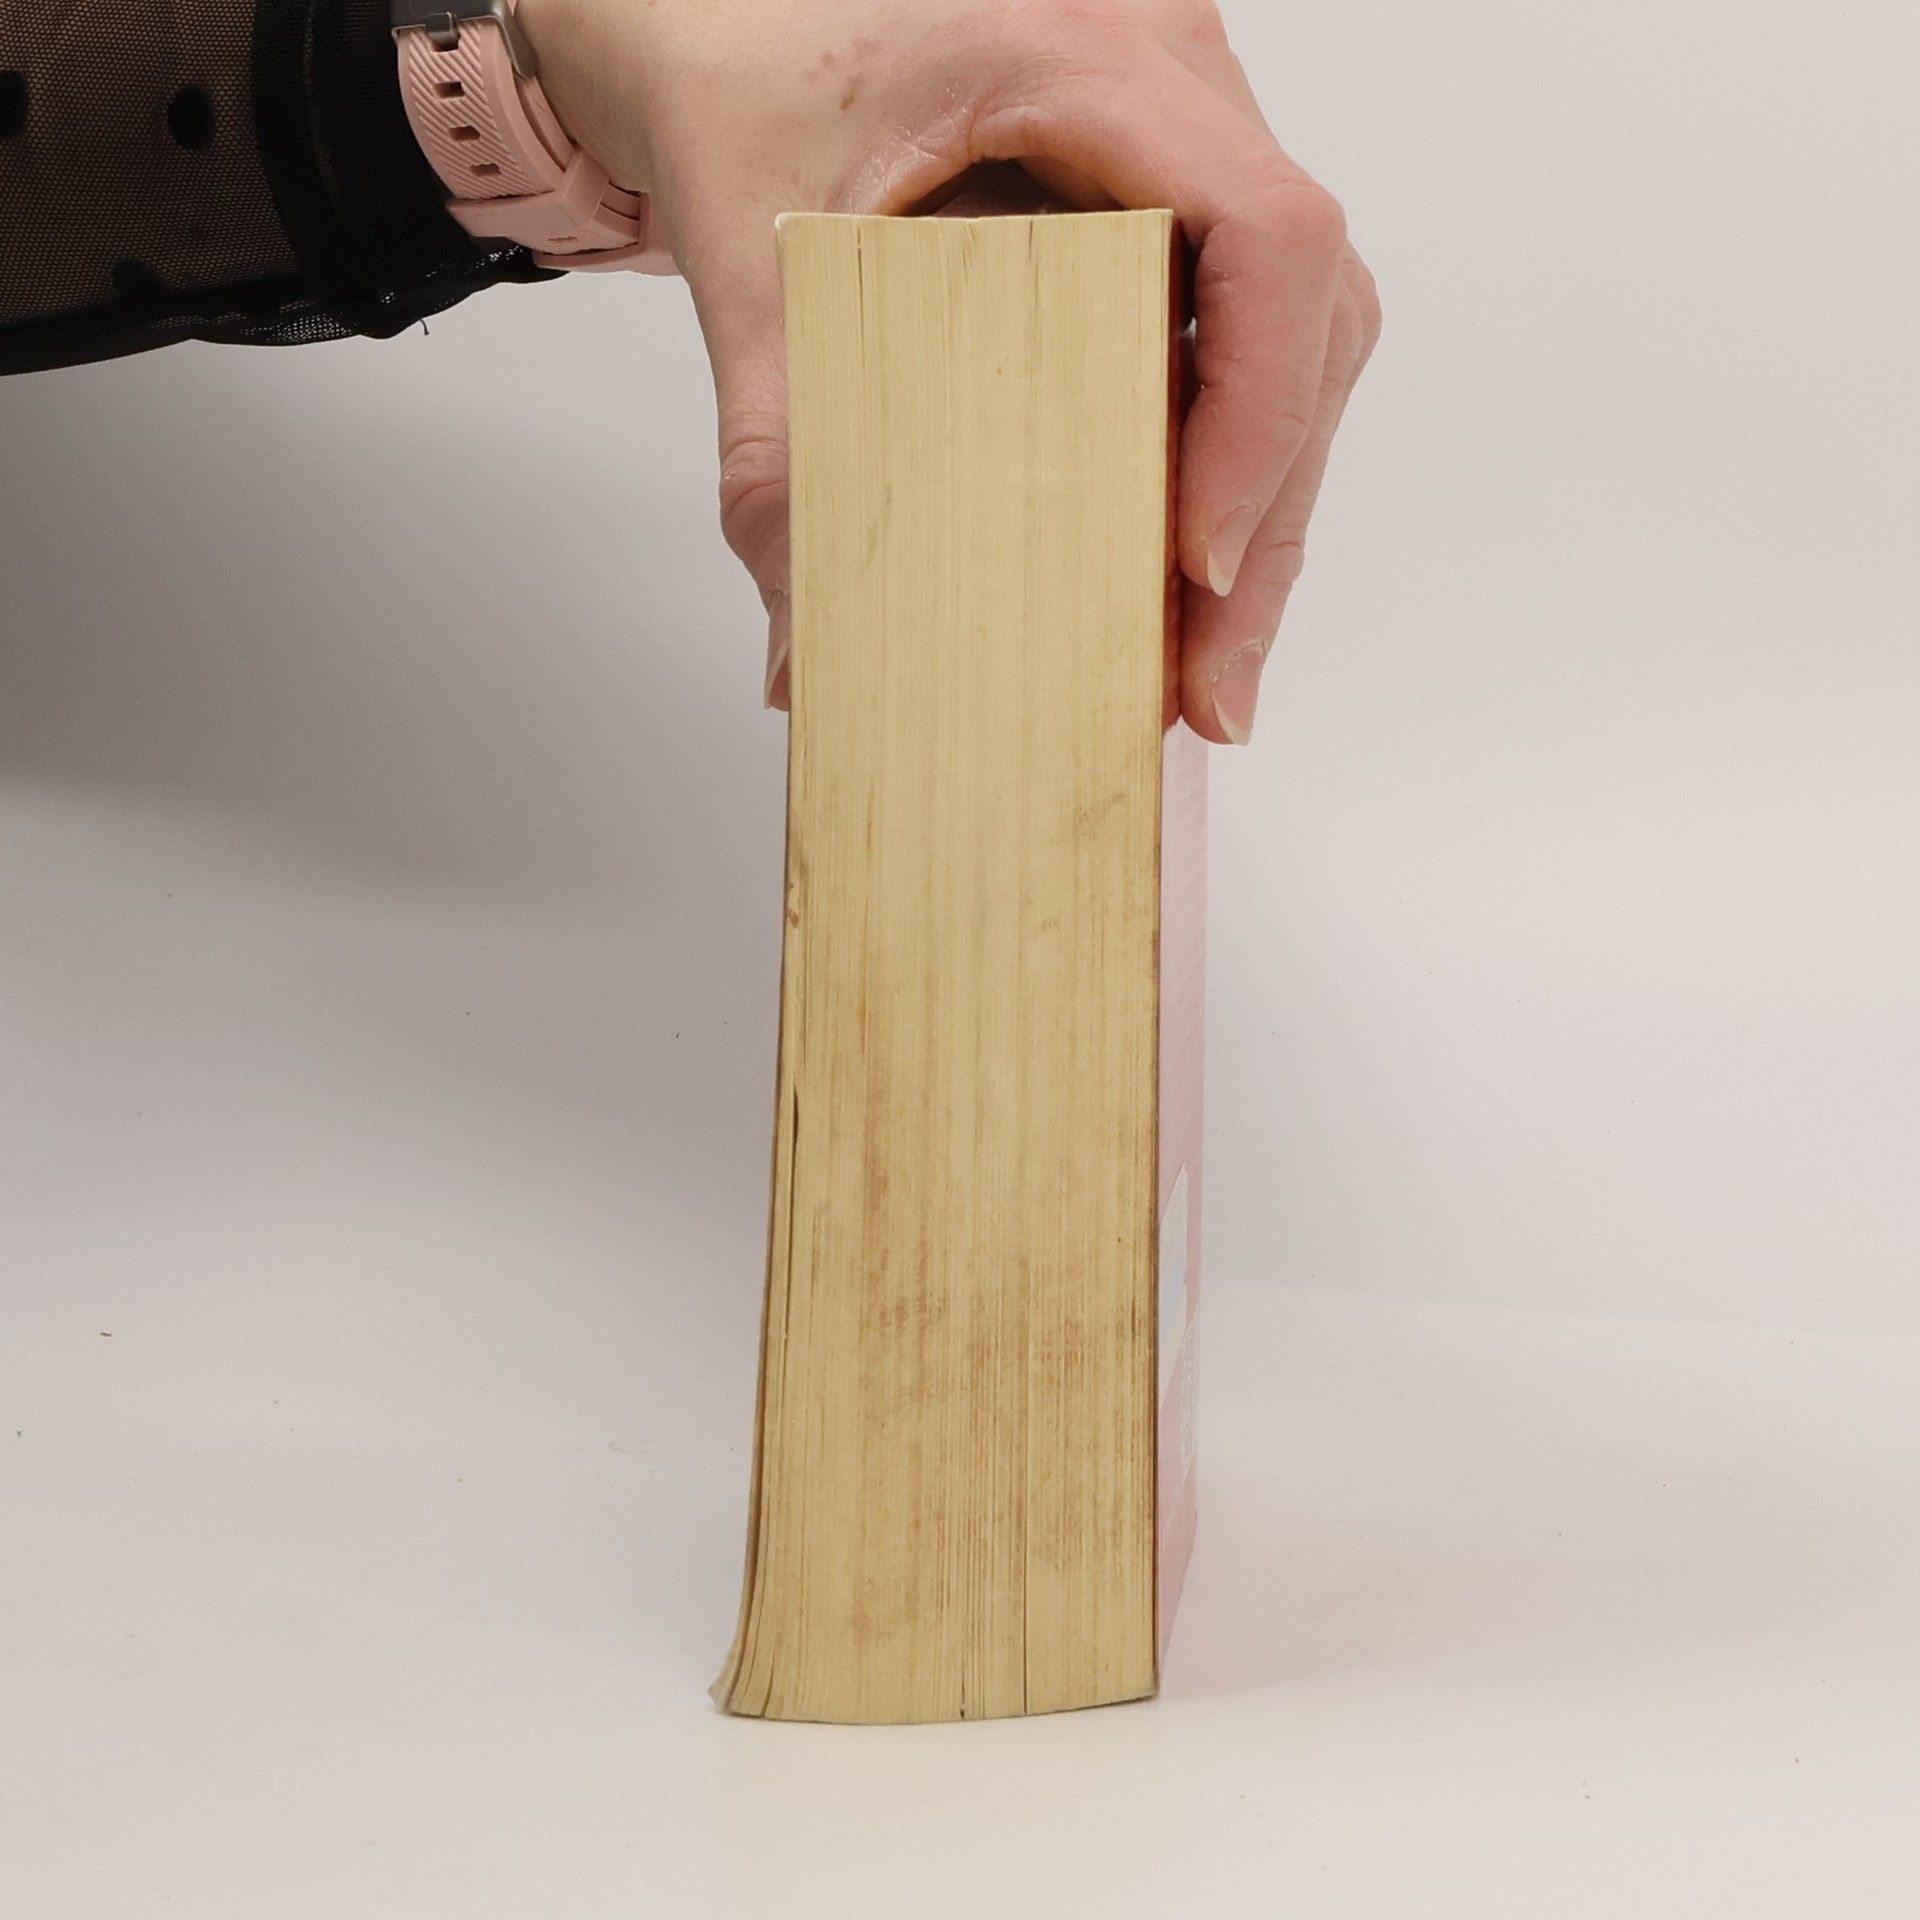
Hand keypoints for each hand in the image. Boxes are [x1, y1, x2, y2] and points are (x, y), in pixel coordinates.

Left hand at [519, 0, 1379, 744]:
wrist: (707, 4)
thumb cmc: (732, 73)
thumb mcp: (748, 264)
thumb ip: (779, 457)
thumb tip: (807, 656)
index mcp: (1082, 49)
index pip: (1268, 234)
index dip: (1260, 417)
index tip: (1194, 566)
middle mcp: (1168, 75)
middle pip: (1309, 311)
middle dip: (1265, 513)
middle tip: (1211, 685)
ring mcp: (1181, 131)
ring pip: (1297, 331)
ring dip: (1259, 502)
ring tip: (1202, 661)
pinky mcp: (1162, 190)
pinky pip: (1240, 326)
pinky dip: (1220, 456)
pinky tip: (1175, 568)